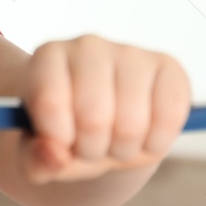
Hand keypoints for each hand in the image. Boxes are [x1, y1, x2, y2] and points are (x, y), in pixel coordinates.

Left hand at [15, 35, 190, 184]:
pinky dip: (155, 144)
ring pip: (132, 124)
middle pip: (93, 117)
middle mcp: (88, 46)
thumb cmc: (64, 134)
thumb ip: (35, 159)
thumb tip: (55, 158)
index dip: (58, 140)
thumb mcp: (38, 153)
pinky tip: (142, 137)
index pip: (50, 103)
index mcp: (48, 58)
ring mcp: (131, 53)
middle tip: (89, 147)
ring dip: (122, 151)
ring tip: (112, 142)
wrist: (100, 128)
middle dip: (91, 150)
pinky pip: (169, 119)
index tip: (60, 145)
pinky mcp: (168, 67)